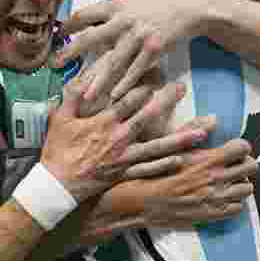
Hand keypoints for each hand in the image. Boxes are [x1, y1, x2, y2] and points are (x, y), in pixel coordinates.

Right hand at [42, 79, 189, 201]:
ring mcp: (125, 157)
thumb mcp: (60, 119)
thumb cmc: (57, 150)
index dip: (143, 87)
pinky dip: (165, 164)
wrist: (57, 184)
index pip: (128, 100)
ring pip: (158, 145)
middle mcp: (119, 137)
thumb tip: (82, 78)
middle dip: (166, 101)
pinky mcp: (125, 173)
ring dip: (180, 137)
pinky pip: (149, 169)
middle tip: (182, 88)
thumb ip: (72, 97)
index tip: (156, 76)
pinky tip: (181, 159)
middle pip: (147, 116)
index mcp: (103, 122)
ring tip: (202, 131)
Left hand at [55, 0, 229, 101]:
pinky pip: (136, 70)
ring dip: (98, 80)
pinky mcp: (154, 49)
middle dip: (71, 52)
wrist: (192, 7)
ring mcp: (139, 36)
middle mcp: (125, 21)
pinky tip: (113, 96)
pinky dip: (125, 84)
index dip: (69, 25)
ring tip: (84, 95)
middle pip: (91, 38)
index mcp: (117, 6)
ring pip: (114, 61)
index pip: (85, 15)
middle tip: (54, 65)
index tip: (57, 35)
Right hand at [137, 136, 255, 226]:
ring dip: (238, 183)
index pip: (243, 148)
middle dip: (244, 163)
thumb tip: (213, 119)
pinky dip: (232, 202)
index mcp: (207, 159)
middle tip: (232, 164)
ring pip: (247, 188)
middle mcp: (216, 178)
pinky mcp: (214, 214)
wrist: (142, 202)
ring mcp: (217, 198)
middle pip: (251, 167)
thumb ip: (193, 130)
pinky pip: (238, 207)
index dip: (239, 146)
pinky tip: (219, 197)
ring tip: (225, 181)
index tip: (232, 148)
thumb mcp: (169, 146)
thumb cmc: (152, 173)